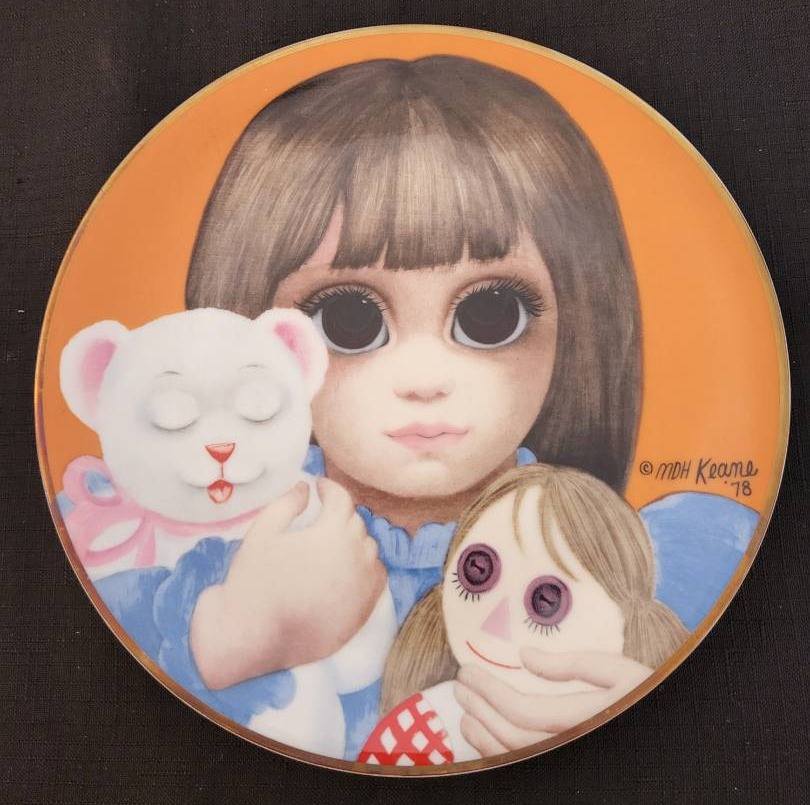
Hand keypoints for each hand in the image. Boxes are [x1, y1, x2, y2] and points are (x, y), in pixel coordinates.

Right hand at [190, 478, 385, 688]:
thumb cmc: (255, 580)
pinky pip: (376, 576)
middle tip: (320, 516)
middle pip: (355, 522)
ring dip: (353, 539)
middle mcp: (356, 555)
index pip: (342, 499)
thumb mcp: (263, 531)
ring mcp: (364, 584)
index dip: (330, 489)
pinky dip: (365, 566)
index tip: (319, 487)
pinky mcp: (364, 609)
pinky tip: (346, 568)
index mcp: (332, 532)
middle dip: (339, 514)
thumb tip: (305, 488)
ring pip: (368, 548)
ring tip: (331, 543)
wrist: (253, 636)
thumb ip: (287, 503)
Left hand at [453, 648, 652, 756]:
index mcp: (588, 720)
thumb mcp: (619, 671)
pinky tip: (480, 733)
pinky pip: (520, 767)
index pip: (524, 711)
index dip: (490, 691)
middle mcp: (575, 749)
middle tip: (460, 683)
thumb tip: (525, 657)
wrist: (673, 741)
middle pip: (512, 737)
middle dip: (479, 709)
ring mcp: (570, 765)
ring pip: (513, 759)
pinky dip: (494, 752)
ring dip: (481, 733)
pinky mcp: (567, 771)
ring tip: (464, 708)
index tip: (468, 670)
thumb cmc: (649, 696)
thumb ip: (572, 665)